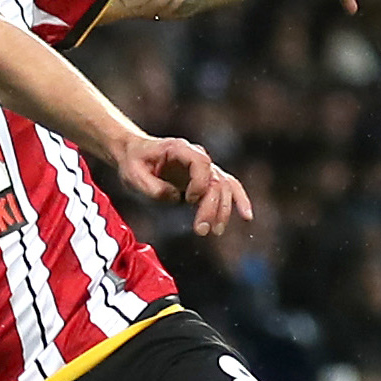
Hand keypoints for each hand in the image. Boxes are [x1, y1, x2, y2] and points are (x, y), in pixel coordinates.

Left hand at [112, 134, 255, 236]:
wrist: (134, 154)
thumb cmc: (133, 163)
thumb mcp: (134, 176)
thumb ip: (154, 188)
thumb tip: (177, 199)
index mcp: (179, 149)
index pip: (202, 163)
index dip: (199, 183)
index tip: (188, 199)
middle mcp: (196, 156)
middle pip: (216, 180)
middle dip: (212, 206)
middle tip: (202, 230)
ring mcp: (203, 167)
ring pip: (225, 187)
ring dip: (223, 210)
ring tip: (215, 231)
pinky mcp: (205, 179)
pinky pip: (228, 188)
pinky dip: (238, 200)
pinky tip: (247, 216)